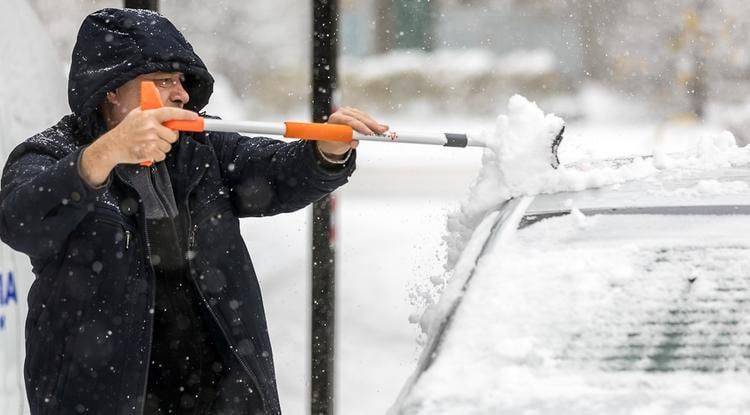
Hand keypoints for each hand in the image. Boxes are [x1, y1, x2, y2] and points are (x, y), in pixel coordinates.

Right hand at [79, 107, 197, 186]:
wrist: (112, 146)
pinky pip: (162, 156)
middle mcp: (150, 126)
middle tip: (158, 137)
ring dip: (161, 147)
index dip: (185, 115)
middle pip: (173, 135)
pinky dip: (157, 155)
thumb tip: (169, 112)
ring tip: (149, 144)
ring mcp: (150, 140)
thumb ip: (152, 111)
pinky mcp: (149, 152)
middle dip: (168, 138)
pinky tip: (147, 151)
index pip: (171, 113)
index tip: (195, 117)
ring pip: (168, 147)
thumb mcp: (136, 114)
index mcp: (149, 115)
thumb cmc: (125, 130)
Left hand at [322, 107, 387, 155]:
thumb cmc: (333, 142)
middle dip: (371, 125)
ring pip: (363, 116)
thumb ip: (347, 142)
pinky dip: (372, 122)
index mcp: (335, 118)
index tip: (369, 133)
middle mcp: (341, 112)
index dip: (361, 126)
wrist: (331, 139)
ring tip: (383, 130)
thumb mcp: (339, 145)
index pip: (350, 121)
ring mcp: (348, 111)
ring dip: (374, 123)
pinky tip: (379, 126)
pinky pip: (365, 116)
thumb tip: (355, 143)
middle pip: (359, 117)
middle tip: (381, 131)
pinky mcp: (354, 113)